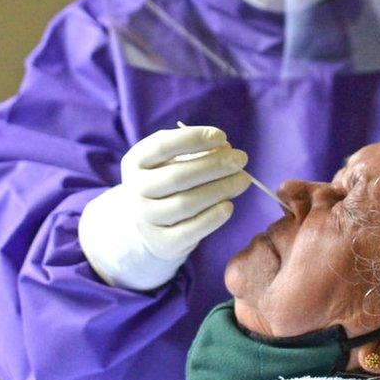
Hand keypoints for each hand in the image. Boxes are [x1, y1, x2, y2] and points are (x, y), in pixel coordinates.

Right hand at [79, 126, 250, 289]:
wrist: (152, 223)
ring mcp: (146, 219)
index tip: (222, 136)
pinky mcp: (162, 243)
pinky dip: (212, 218)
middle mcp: (135, 190)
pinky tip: (229, 206)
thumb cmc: (169, 182)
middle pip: (177, 177)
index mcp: (136, 162)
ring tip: (243, 180)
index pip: (161, 146)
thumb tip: (225, 149)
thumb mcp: (174, 161)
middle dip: (214, 165)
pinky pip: (189, 231)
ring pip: (185, 204)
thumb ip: (197, 152)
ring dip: (220, 189)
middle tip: (241, 159)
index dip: (193, 139)